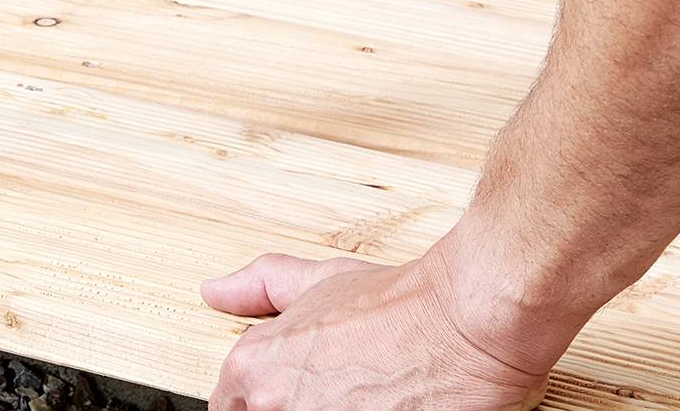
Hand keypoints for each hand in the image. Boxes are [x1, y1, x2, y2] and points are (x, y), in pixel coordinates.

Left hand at [200, 242, 563, 410]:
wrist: (463, 326)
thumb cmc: (400, 305)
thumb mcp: (319, 281)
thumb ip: (261, 287)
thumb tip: (216, 291)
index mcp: (253, 367)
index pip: (229, 407)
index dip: (257, 405)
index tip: (290, 401)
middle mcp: (272, 405)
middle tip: (341, 399)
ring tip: (369, 400)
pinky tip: (386, 409)